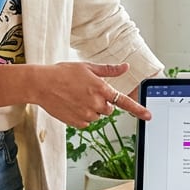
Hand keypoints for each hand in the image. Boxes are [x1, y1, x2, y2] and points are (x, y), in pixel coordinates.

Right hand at [34, 62, 150, 127]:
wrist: (41, 84)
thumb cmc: (63, 73)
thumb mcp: (88, 67)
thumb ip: (109, 70)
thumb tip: (125, 67)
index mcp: (101, 88)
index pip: (124, 102)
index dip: (138, 109)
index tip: (148, 116)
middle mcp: (96, 103)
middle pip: (109, 109)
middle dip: (103, 103)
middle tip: (88, 92)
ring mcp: (86, 114)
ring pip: (97, 116)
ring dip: (91, 109)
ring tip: (76, 97)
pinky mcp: (77, 123)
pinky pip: (86, 122)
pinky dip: (82, 116)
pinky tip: (72, 105)